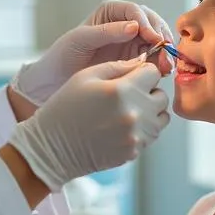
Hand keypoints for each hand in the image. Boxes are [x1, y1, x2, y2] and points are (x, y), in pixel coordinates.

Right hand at [8, 58, 168, 190]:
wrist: (52, 147)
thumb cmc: (65, 107)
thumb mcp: (84, 77)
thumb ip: (117, 66)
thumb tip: (140, 63)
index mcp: (122, 90)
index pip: (153, 72)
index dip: (142, 71)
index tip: (130, 77)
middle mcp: (134, 113)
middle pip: (161, 95)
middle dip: (148, 91)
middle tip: (128, 94)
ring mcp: (136, 135)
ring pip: (161, 117)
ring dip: (149, 111)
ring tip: (127, 110)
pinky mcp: (135, 151)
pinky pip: (151, 135)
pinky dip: (141, 128)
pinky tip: (120, 126)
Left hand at [12, 0, 174, 106]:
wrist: (54, 83)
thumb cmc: (62, 56)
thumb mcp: (80, 40)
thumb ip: (106, 32)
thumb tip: (134, 26)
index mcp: (110, 12)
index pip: (134, 10)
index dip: (146, 22)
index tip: (151, 37)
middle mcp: (124, 24)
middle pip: (151, 23)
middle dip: (160, 36)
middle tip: (164, 53)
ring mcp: (131, 43)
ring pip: (156, 41)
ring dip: (164, 51)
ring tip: (165, 66)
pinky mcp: (134, 61)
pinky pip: (153, 58)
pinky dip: (160, 64)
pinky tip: (162, 73)